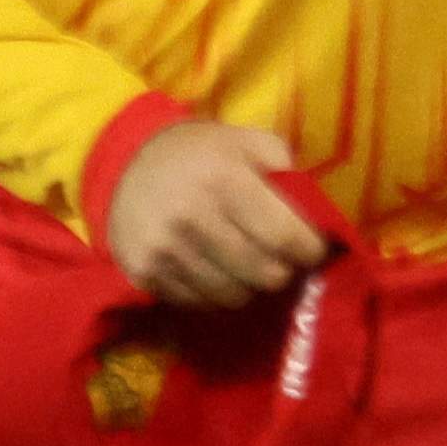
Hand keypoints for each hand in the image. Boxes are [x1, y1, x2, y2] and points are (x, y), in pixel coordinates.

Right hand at [96, 116, 327, 308]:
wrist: (125, 162)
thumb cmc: (201, 153)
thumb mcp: (249, 143)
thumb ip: (289, 173)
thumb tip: (321, 219)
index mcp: (224, 180)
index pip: (285, 238)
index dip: (309, 251)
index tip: (310, 250)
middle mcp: (191, 217)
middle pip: (265, 273)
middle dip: (282, 270)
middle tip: (278, 259)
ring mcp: (163, 249)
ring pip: (234, 296)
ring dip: (249, 286)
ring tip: (247, 266)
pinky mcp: (143, 272)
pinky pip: (198, 303)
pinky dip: (215, 293)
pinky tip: (215, 271)